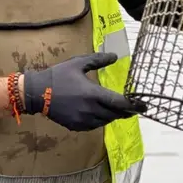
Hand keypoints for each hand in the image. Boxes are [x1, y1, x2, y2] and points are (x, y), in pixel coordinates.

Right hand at [22, 52, 145, 131]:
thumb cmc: (58, 76)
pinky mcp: (76, 126)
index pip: (120, 103)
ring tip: (116, 109)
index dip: (134, 105)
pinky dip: (100, 120)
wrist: (37, 93)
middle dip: (125, 111)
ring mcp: (83, 120)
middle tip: (133, 108)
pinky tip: (100, 113)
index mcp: (93, 94)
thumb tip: (115, 56)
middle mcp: (91, 110)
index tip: (144, 106)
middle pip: (115, 114)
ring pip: (105, 121)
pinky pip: (94, 125)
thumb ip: (98, 60)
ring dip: (112, 115)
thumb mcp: (79, 63)